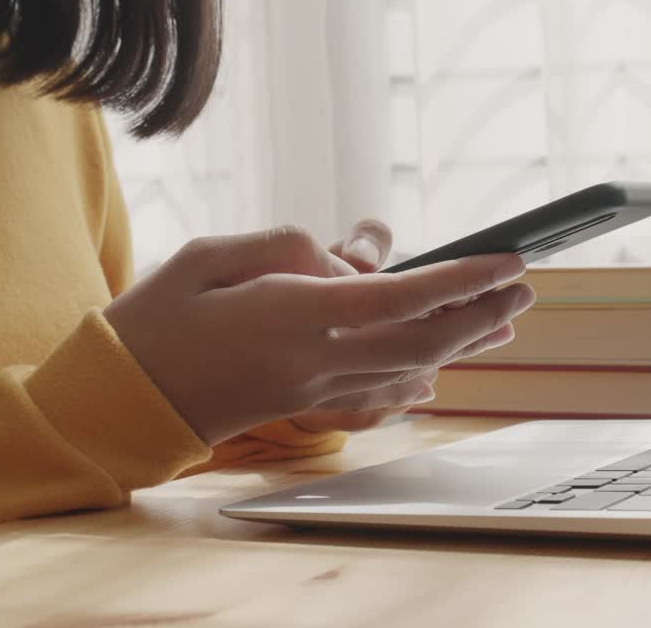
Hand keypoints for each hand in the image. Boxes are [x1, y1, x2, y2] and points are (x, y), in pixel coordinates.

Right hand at [104, 226, 532, 444]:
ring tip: (502, 320)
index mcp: (292, 314)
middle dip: (479, 314)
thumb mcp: (210, 255)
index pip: (399, 297)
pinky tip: (439, 367)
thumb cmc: (158, 317)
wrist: (126, 398)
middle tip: (523, 288)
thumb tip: (342, 259)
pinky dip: (419, 377)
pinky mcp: (303, 404)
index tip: (507, 259)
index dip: (461, 279)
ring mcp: (312, 389)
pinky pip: (377, 395)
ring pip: (408, 370)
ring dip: (461, 345)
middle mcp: (314, 359)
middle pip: (421, 341)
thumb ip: (285, 247)